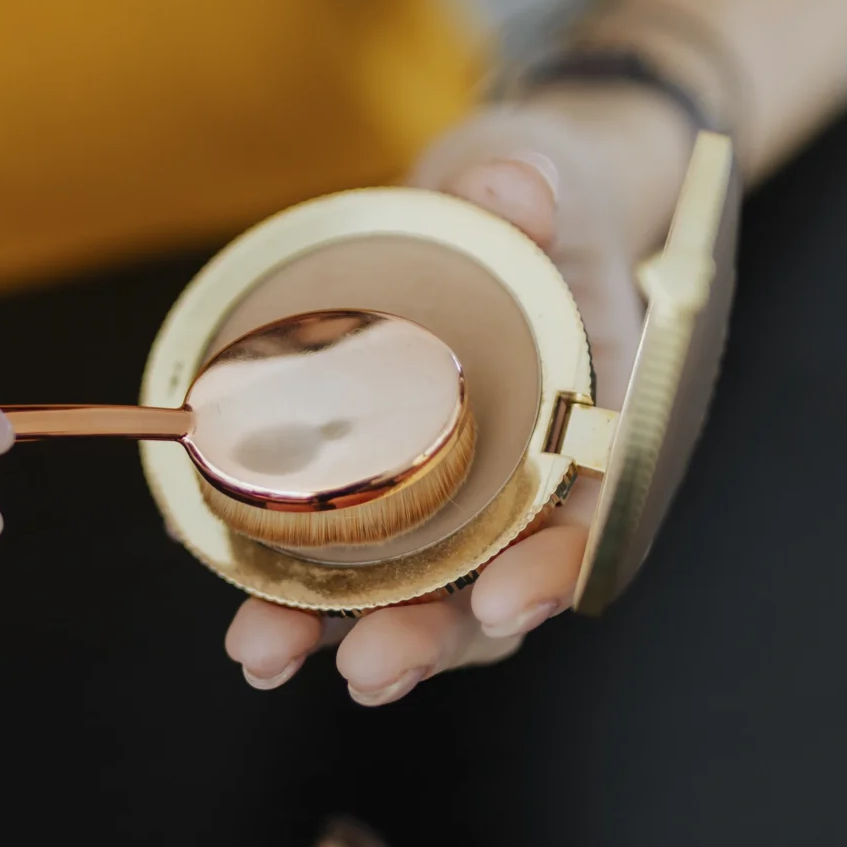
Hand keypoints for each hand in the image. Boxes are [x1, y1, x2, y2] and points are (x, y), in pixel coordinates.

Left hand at [222, 87, 691, 702]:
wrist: (499, 216)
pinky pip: (349, 561)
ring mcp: (457, 498)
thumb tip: (515, 188)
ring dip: (346, 636)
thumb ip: (531, 187)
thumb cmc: (543, 209)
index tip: (511, 599)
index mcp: (596, 420)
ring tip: (270, 655)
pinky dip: (298, 598)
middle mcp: (531, 482)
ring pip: (418, 594)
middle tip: (370, 664)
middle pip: (494, 585)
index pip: (596, 516)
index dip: (557, 568)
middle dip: (434, 635)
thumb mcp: (548, 181)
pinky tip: (250, 628)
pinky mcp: (384, 494)